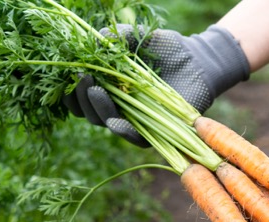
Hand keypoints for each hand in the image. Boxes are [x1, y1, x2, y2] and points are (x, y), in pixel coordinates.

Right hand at [63, 25, 248, 146]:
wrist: (198, 62)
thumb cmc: (165, 48)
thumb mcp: (139, 37)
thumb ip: (118, 36)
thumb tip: (98, 38)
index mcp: (107, 88)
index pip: (79, 98)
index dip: (70, 91)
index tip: (71, 73)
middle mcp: (117, 107)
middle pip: (89, 112)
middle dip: (82, 97)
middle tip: (84, 80)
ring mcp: (134, 121)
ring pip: (107, 123)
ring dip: (98, 109)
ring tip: (96, 90)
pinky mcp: (154, 132)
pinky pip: (135, 137)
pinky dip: (123, 130)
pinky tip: (115, 120)